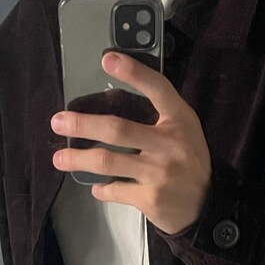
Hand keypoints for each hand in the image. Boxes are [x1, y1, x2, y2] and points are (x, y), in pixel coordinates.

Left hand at [50, 50, 211, 235]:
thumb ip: (159, 113)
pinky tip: (96, 186)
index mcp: (179, 120)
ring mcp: (158, 173)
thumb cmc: (188, 161)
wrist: (206, 206)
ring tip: (60, 158)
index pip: (157, 89)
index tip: (107, 58)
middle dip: (84, 124)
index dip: (134, 72)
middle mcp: (169, 144)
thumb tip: (112, 98)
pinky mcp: (150, 199)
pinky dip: (101, 189)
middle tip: (58, 121)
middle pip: (118, 129)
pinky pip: (115, 190)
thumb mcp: (184, 129)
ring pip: (108, 162)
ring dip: (79, 159)